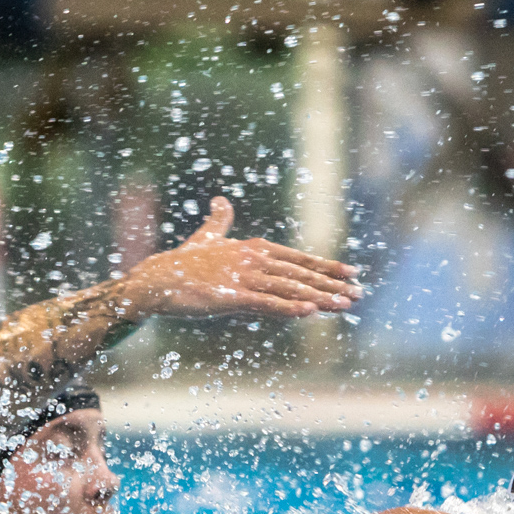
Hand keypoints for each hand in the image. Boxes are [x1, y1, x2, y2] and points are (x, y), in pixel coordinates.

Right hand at [121, 197, 360, 319]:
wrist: (154, 280)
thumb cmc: (182, 263)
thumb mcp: (206, 239)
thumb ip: (219, 222)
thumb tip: (220, 199)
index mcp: (253, 249)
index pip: (299, 259)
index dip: (327, 267)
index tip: (352, 273)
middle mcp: (252, 259)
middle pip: (300, 274)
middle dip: (331, 285)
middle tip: (359, 293)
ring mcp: (242, 278)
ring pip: (288, 289)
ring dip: (318, 297)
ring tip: (344, 305)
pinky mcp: (229, 297)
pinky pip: (264, 304)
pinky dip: (287, 308)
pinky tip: (309, 313)